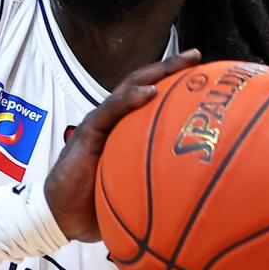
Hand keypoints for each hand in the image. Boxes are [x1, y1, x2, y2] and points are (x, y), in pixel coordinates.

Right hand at [45, 49, 201, 241]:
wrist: (64, 214)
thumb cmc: (99, 204)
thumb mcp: (136, 189)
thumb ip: (159, 183)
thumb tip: (199, 194)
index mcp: (125, 129)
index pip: (151, 98)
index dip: (175, 84)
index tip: (204, 73)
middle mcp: (114, 120)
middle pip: (142, 83)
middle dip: (169, 67)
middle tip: (196, 56)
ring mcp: (99, 123)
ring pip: (128, 88)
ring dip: (154, 74)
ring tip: (178, 64)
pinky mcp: (88, 131)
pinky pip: (110, 110)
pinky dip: (129, 99)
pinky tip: (149, 92)